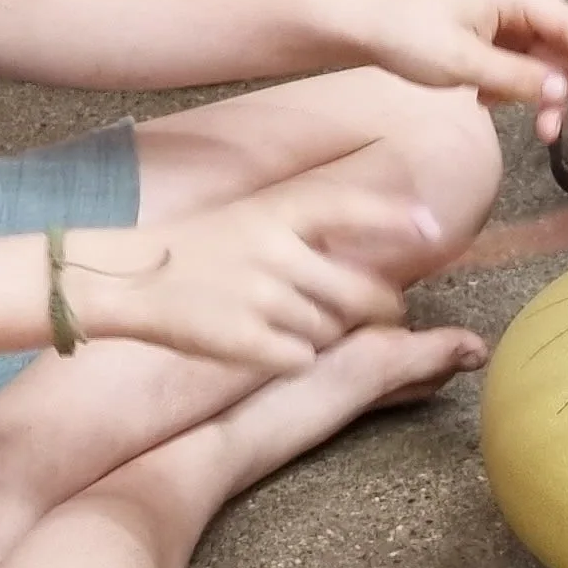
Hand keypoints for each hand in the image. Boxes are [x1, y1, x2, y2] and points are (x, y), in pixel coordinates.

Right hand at [62, 181, 431, 374]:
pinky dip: (296, 357)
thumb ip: (311, 228)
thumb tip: (377, 245)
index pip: (350, 208)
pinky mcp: (243, 340)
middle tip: (385, 313)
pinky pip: (301, 359)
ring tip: (297, 323)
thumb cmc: (201, 248)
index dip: (396, 219)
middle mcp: (274, 251)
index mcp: (278, 212)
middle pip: (361, 292)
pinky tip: (275, 347)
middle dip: (380, 309)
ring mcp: (259, 297)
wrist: (132, 278)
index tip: (435, 229)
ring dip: (327, 334)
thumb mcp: (256, 217)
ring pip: (331, 331)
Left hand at [340, 0, 567, 130]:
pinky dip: (517, 90)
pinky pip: (522, 67)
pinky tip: (490, 104)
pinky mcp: (493, 41)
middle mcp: (519, 4)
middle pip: (567, 44)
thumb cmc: (410, 36)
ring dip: (547, 96)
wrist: (364, 30)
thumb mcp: (464, 62)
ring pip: (546, 62)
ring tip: (545, 133)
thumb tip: (564, 91)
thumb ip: (517, 76)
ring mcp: (506, 23)